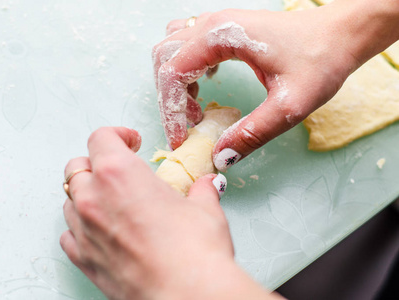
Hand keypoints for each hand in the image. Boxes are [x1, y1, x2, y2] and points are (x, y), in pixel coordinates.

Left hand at [60, 127, 279, 298]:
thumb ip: (201, 192)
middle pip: (77, 166)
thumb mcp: (205, 211)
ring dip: (86, 194)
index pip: (101, 138)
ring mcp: (84, 230)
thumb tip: (206, 186)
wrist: (186, 296)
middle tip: (118, 169)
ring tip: (109, 200)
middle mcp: (94, 198)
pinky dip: (80, 227)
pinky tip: (99, 230)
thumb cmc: (194, 251)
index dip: (118, 134)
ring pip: (69, 199)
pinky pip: (68, 235)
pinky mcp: (84, 260)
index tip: (131, 142)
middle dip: (96, 161)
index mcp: (120, 174)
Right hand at [153, 2, 398, 170]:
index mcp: (221, 35)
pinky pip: (188, 46)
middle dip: (170, 97)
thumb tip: (220, 157)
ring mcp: (218, 23)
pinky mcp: (225, 29)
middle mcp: (212, 23)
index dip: (171, 110)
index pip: (172, 73)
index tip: (181, 139)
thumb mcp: (289, 105)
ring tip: (198, 106)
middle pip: (164, 59)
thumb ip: (253, 132)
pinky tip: (208, 82)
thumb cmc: (320, 59)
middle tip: (192, 124)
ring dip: (176, 81)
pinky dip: (187, 69)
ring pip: (172, 50)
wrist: (341, 34)